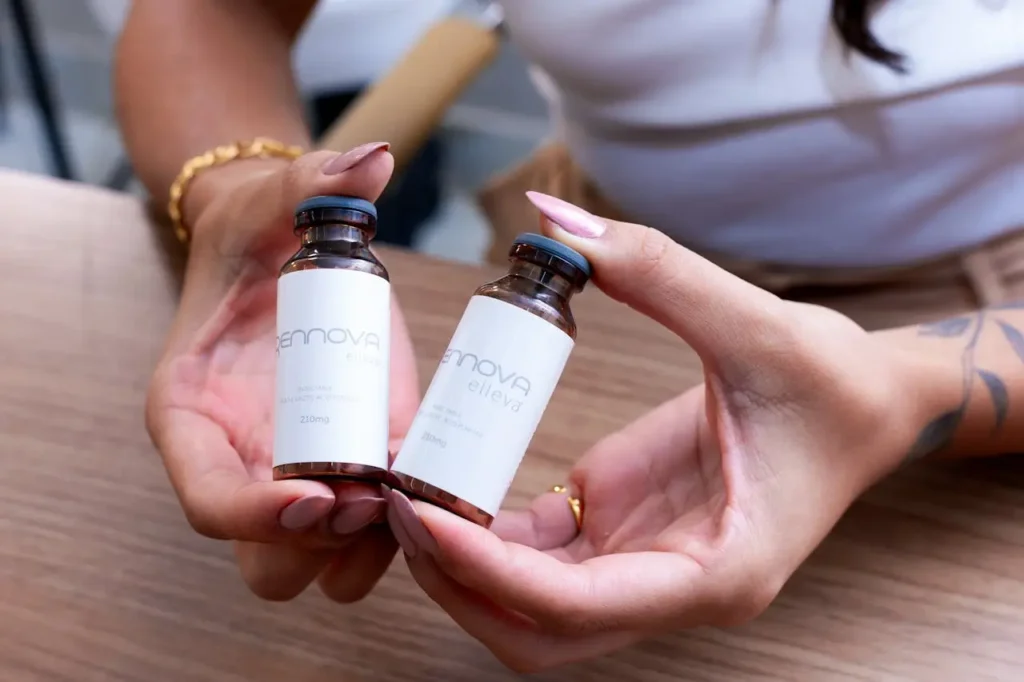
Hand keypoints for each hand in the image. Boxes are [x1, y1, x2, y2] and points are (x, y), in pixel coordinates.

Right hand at [146, 144, 419, 601]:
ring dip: (369, 551)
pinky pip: (369, 538)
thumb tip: (374, 165)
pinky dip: (402, 530)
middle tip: (375, 492)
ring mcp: (296, 476)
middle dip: (321, 544)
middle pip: (267, 562)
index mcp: (192, 416)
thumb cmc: (259, 232)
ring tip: (409, 488)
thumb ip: (312, 180)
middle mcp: (240, 463)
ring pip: (321, 567)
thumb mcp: (275, 202)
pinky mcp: (350, 470)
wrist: (279, 249)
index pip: (207, 501)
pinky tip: (436, 484)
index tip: (318, 498)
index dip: (256, 517)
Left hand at [385, 193, 932, 670]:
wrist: (864, 406)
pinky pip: (539, 560)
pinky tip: (450, 482)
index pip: (578, 606)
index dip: (488, 569)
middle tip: (398, 509)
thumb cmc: (832, 385)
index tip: (420, 511)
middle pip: (537, 636)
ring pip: (529, 610)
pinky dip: (486, 537)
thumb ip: (655, 271)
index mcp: (719, 574)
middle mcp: (675, 589)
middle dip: (458, 587)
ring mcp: (645, 567)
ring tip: (407, 492)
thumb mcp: (756, 324)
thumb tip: (552, 221)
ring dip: (462, 567)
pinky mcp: (624, 533)